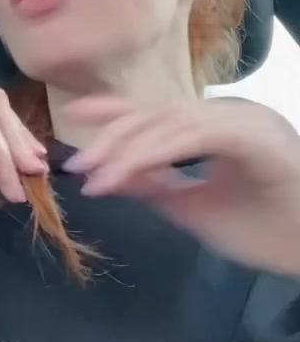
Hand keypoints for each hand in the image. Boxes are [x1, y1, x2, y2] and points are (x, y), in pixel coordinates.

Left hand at [62, 97, 299, 276]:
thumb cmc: (268, 231)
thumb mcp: (196, 209)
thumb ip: (157, 188)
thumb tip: (113, 173)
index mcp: (219, 126)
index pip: (160, 111)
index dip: (117, 109)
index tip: (74, 115)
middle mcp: (230, 114)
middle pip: (159, 114)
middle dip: (113, 137)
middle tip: (79, 165)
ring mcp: (244, 120)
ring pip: (171, 123)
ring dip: (127, 150)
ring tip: (96, 176)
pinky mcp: (254, 136)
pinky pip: (192, 137)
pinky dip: (153, 154)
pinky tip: (125, 174)